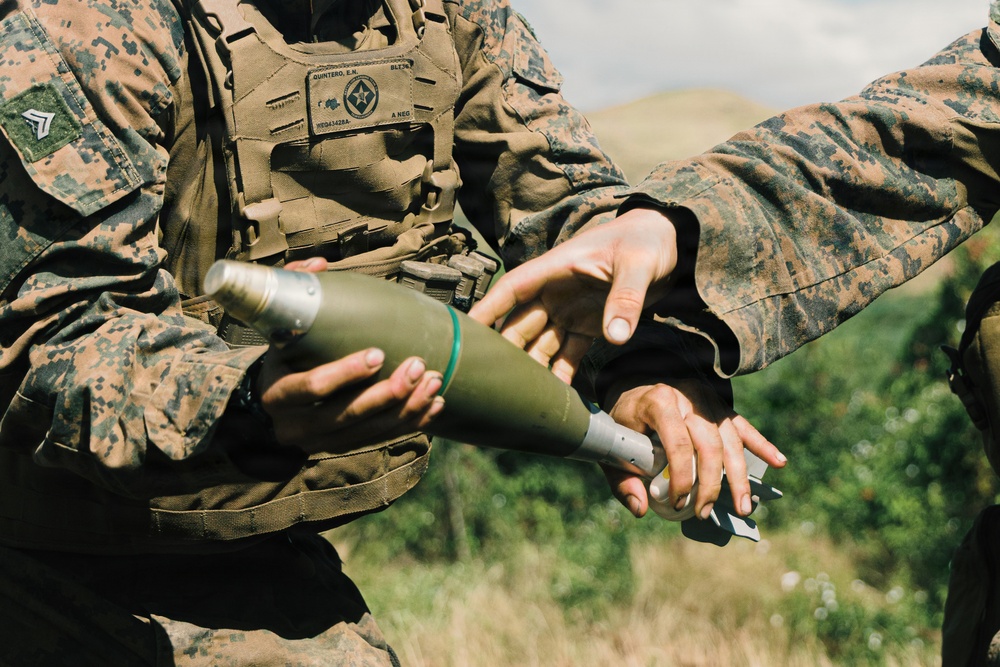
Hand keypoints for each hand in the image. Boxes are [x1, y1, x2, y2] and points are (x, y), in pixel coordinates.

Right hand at [255, 257, 444, 453]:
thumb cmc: (283, 353)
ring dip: (406, 408)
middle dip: (387, 392)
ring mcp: (319, 442)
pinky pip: (380, 439)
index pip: (313, 388)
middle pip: (347, 414)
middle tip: (418, 366)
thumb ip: (296, 290)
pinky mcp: (342, 448)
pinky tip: (434, 404)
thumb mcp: (280, 324)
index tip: (379, 354)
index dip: (347, 373)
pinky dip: (410, 422)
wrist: (272, 402)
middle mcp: (294, 425)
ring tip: (434, 383)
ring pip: (369, 431)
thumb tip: (320, 266)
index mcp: (277, 393)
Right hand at [469, 207, 678, 382]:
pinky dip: (561, 374)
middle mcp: (556, 292)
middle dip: (505, 352)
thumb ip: (626, 299)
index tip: (466, 332)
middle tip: (492, 382)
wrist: (671, 243)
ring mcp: (570, 311)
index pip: (511, 289)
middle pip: (520, 325)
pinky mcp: (589, 326)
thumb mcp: (638, 265)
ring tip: (521, 399)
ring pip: (540, 344)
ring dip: (531, 369)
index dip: (487, 309)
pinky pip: (568, 354)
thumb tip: (616, 337)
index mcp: (556, 269)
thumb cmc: (647, 240)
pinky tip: (555, 399)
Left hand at [601, 378, 785, 518]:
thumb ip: (622, 481)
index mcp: (659, 403)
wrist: (631, 383)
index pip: (678, 444)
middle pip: (709, 445)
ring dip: (739, 476)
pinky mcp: (718, 406)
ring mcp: (707, 399)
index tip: (676, 504)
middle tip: (704, 513)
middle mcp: (687, 397)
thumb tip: (642, 510)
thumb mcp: (612, 448)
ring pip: (730, 440)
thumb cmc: (623, 420)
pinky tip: (779, 462)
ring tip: (743, 507)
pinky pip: (743, 425)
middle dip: (710, 484)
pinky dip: (762, 444)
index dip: (681, 478)